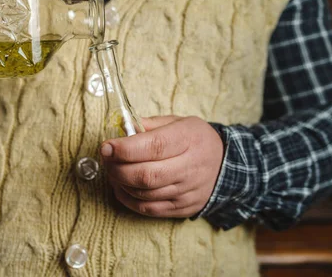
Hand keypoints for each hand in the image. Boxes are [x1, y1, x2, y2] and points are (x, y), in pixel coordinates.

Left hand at [101, 116, 223, 217]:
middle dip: (117, 168)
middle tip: (106, 159)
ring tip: (112, 171)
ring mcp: (188, 191)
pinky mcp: (183, 208)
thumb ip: (149, 125)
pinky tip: (121, 187)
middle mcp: (190, 167)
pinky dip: (128, 199)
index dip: (125, 149)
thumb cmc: (194, 139)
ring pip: (145, 194)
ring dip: (120, 183)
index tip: (106, 147)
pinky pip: (149, 209)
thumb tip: (121, 129)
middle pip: (147, 175)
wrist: (225, 164)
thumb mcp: (177, 122)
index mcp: (188, 139)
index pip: (154, 146)